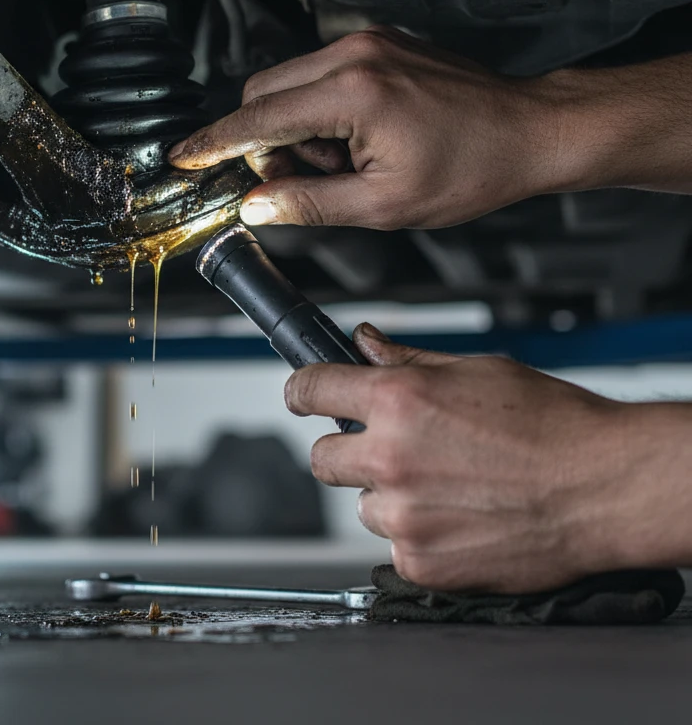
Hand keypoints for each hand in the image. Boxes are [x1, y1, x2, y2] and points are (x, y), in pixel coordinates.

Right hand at [168, 27, 571, 228]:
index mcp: (353, 94)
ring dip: (298, 129)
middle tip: (306, 179)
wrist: (530, 130)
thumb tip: (254, 205)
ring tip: (349, 162)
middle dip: (265, 142)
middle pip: (262, 93)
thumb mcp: (384, 204)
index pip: (257, 119)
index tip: (183, 160)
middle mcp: (354, 55)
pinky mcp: (378, 44)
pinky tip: (359, 140)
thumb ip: (308, 203)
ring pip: (289, 84)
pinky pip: (320, 75)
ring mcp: (367, 43)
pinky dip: (322, 112)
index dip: (213, 145)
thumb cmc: (472, 168)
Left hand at [285, 323, 651, 592]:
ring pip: (363, 505)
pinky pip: (396, 545)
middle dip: (347, 449)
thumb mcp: (474, 369)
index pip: (310, 389)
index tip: (302, 396)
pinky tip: (461, 518)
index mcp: (397, 400)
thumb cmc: (552, 425)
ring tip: (447, 487)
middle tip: (391, 448)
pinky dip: (419, 534)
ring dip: (390, 496)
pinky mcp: (421, 562)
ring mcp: (402, 516)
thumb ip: (407, 360)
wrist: (604, 488)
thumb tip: (364, 344)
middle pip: (323, 457)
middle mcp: (389, 458)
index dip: (302, 390)